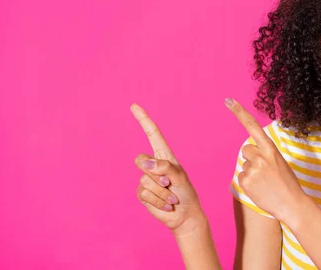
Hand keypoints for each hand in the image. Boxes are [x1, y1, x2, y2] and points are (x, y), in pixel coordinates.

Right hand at [131, 103, 202, 236]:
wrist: (184, 214)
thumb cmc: (186, 192)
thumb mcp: (180, 177)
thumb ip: (164, 167)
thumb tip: (144, 164)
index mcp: (164, 156)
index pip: (152, 134)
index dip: (143, 120)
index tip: (134, 106)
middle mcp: (153, 165)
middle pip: (140, 159)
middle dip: (156, 173)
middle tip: (170, 183)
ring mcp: (146, 179)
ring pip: (145, 180)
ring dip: (162, 191)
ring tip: (172, 196)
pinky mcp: (142, 194)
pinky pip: (144, 194)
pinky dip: (158, 200)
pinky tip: (166, 204)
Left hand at [225, 97, 308, 223]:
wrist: (292, 204)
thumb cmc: (287, 183)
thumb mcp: (280, 162)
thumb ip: (265, 154)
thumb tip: (249, 154)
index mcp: (271, 148)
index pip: (252, 126)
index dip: (239, 112)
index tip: (228, 101)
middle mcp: (260, 156)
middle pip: (246, 149)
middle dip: (251, 157)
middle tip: (265, 170)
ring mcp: (252, 169)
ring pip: (244, 164)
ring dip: (251, 171)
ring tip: (265, 182)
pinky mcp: (245, 182)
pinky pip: (241, 177)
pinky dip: (249, 183)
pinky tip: (260, 189)